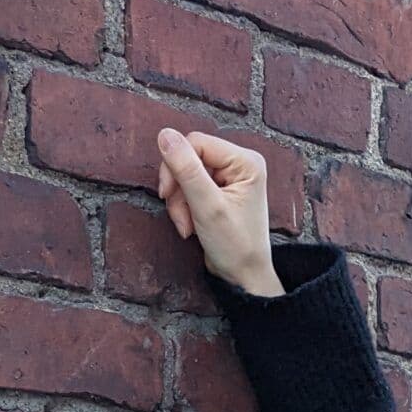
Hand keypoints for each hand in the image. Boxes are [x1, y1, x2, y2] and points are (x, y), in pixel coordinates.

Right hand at [154, 128, 279, 294]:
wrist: (243, 276)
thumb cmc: (235, 245)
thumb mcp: (207, 206)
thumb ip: (186, 169)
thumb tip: (165, 134)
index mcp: (246, 161)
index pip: (196, 142)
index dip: (175, 165)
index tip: (168, 194)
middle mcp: (240, 164)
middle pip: (188, 157)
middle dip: (179, 189)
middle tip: (181, 216)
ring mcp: (229, 177)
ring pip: (185, 174)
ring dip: (179, 202)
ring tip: (188, 226)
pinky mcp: (219, 190)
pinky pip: (189, 187)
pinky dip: (184, 207)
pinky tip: (191, 225)